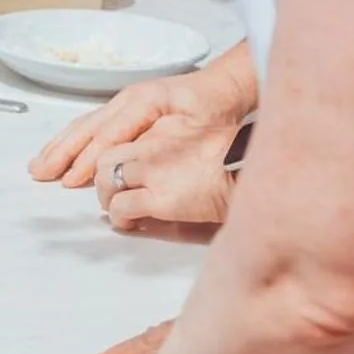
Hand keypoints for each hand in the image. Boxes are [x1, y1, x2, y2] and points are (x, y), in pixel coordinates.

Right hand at [29, 43, 254, 186]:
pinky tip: (59, 151)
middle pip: (86, 128)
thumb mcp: (200, 125)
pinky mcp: (122, 108)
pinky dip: (70, 139)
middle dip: (61, 153)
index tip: (72, 180)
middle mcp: (127, 100)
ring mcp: (122, 103)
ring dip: (59, 147)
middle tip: (40, 173)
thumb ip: (167, 142)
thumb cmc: (215, 107)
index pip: (108, 134)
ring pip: (83, 126)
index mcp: (143, 101)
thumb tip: (136, 162)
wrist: (223, 85)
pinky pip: (90, 124)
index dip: (88, 159)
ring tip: (39, 166)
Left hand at [94, 115, 237, 230]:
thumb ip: (173, 142)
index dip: (112, 158)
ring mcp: (152, 173)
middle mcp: (150, 148)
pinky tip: (129, 222)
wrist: (249, 172)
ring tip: (119, 208)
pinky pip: (120, 208)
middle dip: (104, 179)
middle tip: (112, 192)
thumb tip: (159, 158)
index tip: (115, 171)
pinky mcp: (158, 199)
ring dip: (109, 199)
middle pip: (104, 160)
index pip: (118, 140)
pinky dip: (119, 218)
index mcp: (162, 130)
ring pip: (105, 183)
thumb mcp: (199, 136)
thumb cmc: (234, 157)